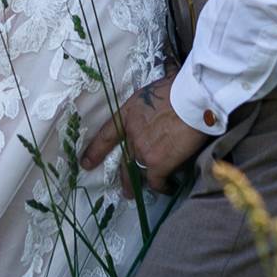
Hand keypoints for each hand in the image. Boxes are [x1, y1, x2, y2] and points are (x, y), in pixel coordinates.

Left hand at [80, 69, 211, 195]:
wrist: (190, 101)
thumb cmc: (178, 89)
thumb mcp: (154, 89)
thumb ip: (151, 100)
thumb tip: (163, 82)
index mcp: (128, 114)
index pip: (107, 134)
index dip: (96, 150)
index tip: (86, 163)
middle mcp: (131, 134)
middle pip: (123, 159)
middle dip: (123, 177)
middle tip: (125, 190)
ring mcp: (142, 151)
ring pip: (138, 173)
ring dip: (140, 184)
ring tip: (139, 194)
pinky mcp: (158, 164)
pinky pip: (156, 182)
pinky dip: (162, 187)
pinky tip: (167, 188)